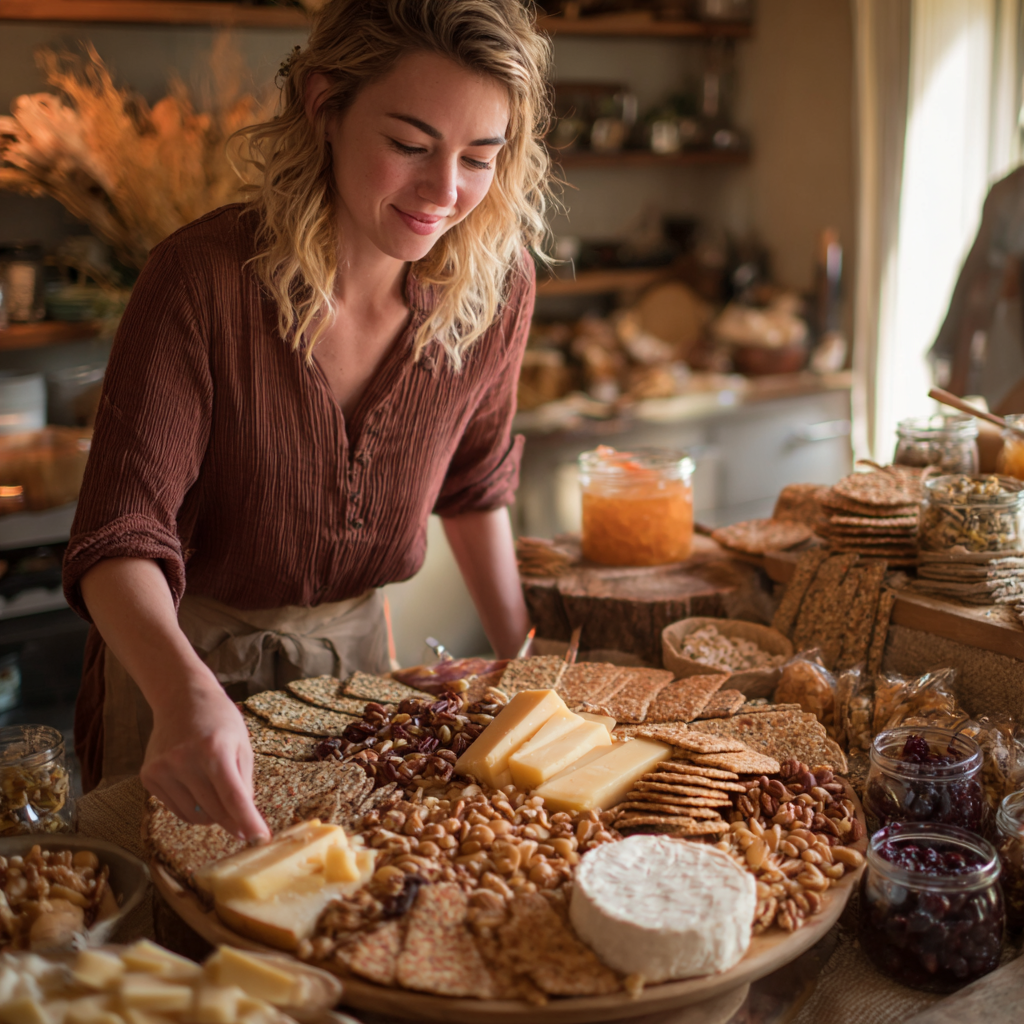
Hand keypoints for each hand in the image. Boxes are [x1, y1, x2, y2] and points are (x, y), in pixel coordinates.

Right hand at [140, 671, 269, 841]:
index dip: (248, 821)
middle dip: (233, 820)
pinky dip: (193, 808)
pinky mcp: (148, 777)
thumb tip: (242, 821)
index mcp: (214, 750)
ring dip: (212, 815)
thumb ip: (244, 783)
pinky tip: (196, 786)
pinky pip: (177, 809)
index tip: (260, 839)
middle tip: (242, 820)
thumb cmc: (219, 721)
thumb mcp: (242, 745)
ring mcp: (162, 769)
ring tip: (216, 792)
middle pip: (216, 811)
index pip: (233, 797)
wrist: (181, 698)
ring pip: (195, 816)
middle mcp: (184, 760)